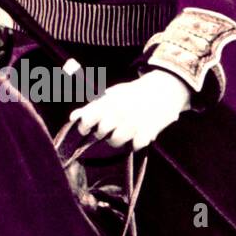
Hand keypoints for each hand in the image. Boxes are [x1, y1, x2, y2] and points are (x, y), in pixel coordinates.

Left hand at [68, 70, 192, 150]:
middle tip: (110, 127)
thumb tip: (72, 117)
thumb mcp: (112, 95)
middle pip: (100, 133)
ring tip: (123, 131)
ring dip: (117, 139)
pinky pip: (135, 145)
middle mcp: (120, 112)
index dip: (84, 127)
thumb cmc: (133, 93)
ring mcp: (134, 122)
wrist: (164, 89)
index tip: (87, 129)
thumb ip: (92, 107)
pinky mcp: (148, 132)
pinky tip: (138, 133)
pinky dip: (136, 142)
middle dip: (102, 132)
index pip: (87, 119)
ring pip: (115, 142)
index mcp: (109, 101)